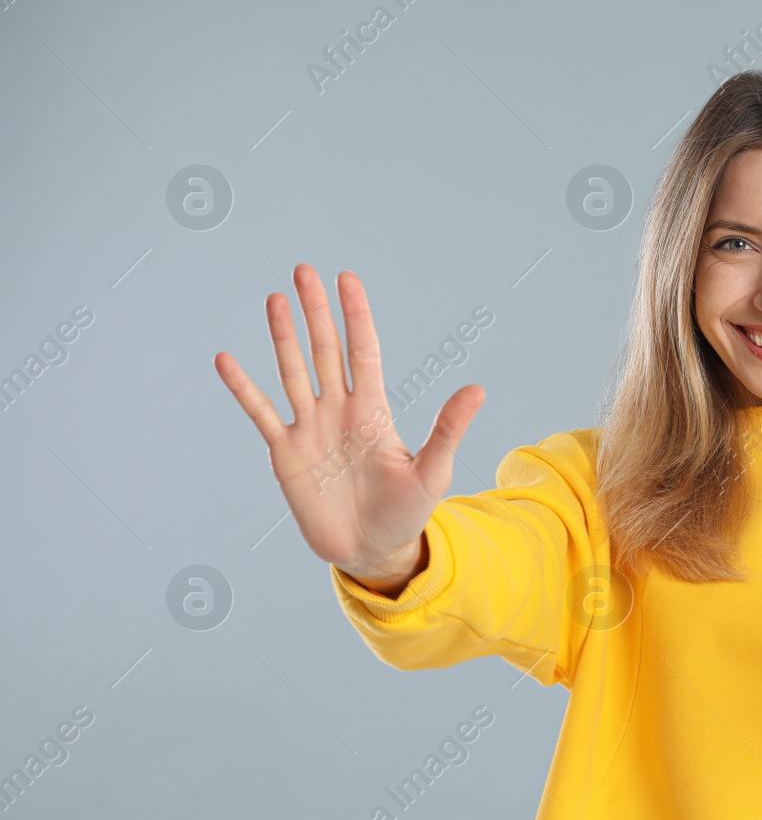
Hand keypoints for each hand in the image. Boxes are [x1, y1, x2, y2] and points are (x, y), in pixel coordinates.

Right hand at [213, 265, 484, 581]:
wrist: (372, 550)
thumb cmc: (407, 511)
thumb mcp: (432, 471)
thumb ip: (448, 429)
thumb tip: (478, 389)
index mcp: (374, 409)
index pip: (362, 350)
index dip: (355, 315)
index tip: (346, 278)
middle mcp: (339, 410)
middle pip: (324, 350)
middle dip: (316, 311)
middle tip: (304, 269)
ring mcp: (310, 428)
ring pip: (293, 371)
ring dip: (282, 336)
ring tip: (275, 298)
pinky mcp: (285, 452)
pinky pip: (260, 412)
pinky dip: (243, 387)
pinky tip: (226, 358)